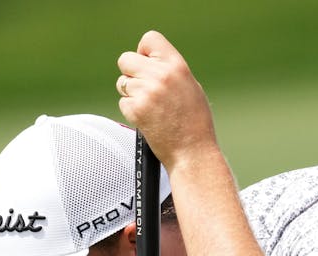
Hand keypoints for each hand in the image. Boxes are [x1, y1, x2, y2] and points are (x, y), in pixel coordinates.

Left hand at [115, 30, 219, 171]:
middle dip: (131, 73)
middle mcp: (161, 76)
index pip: (149, 39)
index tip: (147, 63)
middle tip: (144, 88)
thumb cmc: (195, 124)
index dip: (144, 51)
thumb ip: (170, 71)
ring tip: (151, 108)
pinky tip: (148, 119)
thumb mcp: (191, 88)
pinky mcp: (135, 109)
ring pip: (123, 83)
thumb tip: (150, 62)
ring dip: (132, 94)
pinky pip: (123, 102)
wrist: (193, 153)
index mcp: (177, 66)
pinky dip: (132, 111)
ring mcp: (146, 92)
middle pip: (126, 59)